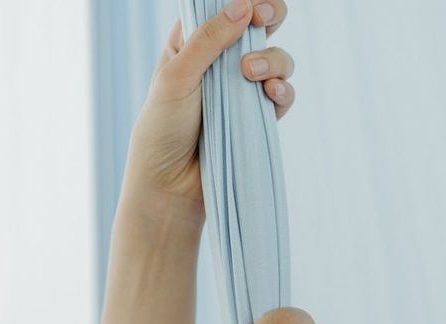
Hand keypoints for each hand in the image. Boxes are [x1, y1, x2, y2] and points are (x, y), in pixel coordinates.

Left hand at [120, 0, 293, 218]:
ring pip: (277, 58)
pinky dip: (283, 90)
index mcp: (194, 41)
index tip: (252, 6)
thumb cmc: (162, 128)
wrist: (171, 184)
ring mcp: (242, 90)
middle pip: (259, 23)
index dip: (244, 0)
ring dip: (273, 59)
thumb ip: (209, 39)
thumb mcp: (177, 76)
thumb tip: (244, 6)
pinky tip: (272, 94)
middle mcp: (221, 62)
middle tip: (264, 19)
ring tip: (252, 75)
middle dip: (270, 14)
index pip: (225, 6)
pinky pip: (283, 95)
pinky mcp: (256, 118)